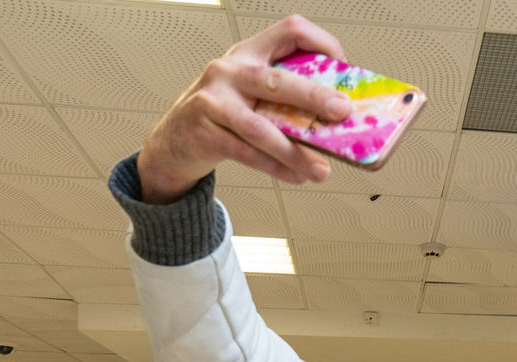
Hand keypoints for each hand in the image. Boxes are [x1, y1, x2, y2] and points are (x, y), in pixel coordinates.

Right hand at [137, 15, 351, 202]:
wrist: (174, 141)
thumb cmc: (222, 114)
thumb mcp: (251, 92)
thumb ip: (285, 96)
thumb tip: (336, 120)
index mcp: (249, 53)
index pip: (290, 30)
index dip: (321, 43)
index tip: (342, 68)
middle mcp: (230, 70)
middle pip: (277, 80)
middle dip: (313, 96)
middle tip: (341, 112)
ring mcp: (213, 100)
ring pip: (261, 127)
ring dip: (296, 151)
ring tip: (320, 169)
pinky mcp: (204, 131)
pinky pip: (247, 152)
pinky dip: (276, 167)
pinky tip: (295, 176)